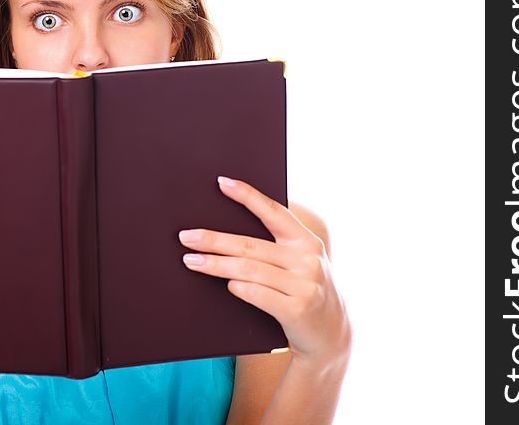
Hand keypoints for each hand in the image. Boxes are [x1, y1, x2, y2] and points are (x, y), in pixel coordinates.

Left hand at [177, 176, 350, 364]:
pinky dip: (239, 288)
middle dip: (214, 240)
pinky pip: (258, 294)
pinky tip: (226, 284)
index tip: (222, 182)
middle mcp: (308, 260)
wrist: (332, 335)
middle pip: (250, 245)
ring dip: (215, 265)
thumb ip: (278, 246)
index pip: (273, 213)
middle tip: (186, 237)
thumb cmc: (305, 291)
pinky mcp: (297, 310)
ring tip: (191, 261)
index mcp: (307, 241)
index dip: (248, 196)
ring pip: (248, 270)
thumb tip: (229, 230)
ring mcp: (304, 285)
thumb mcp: (301, 263)